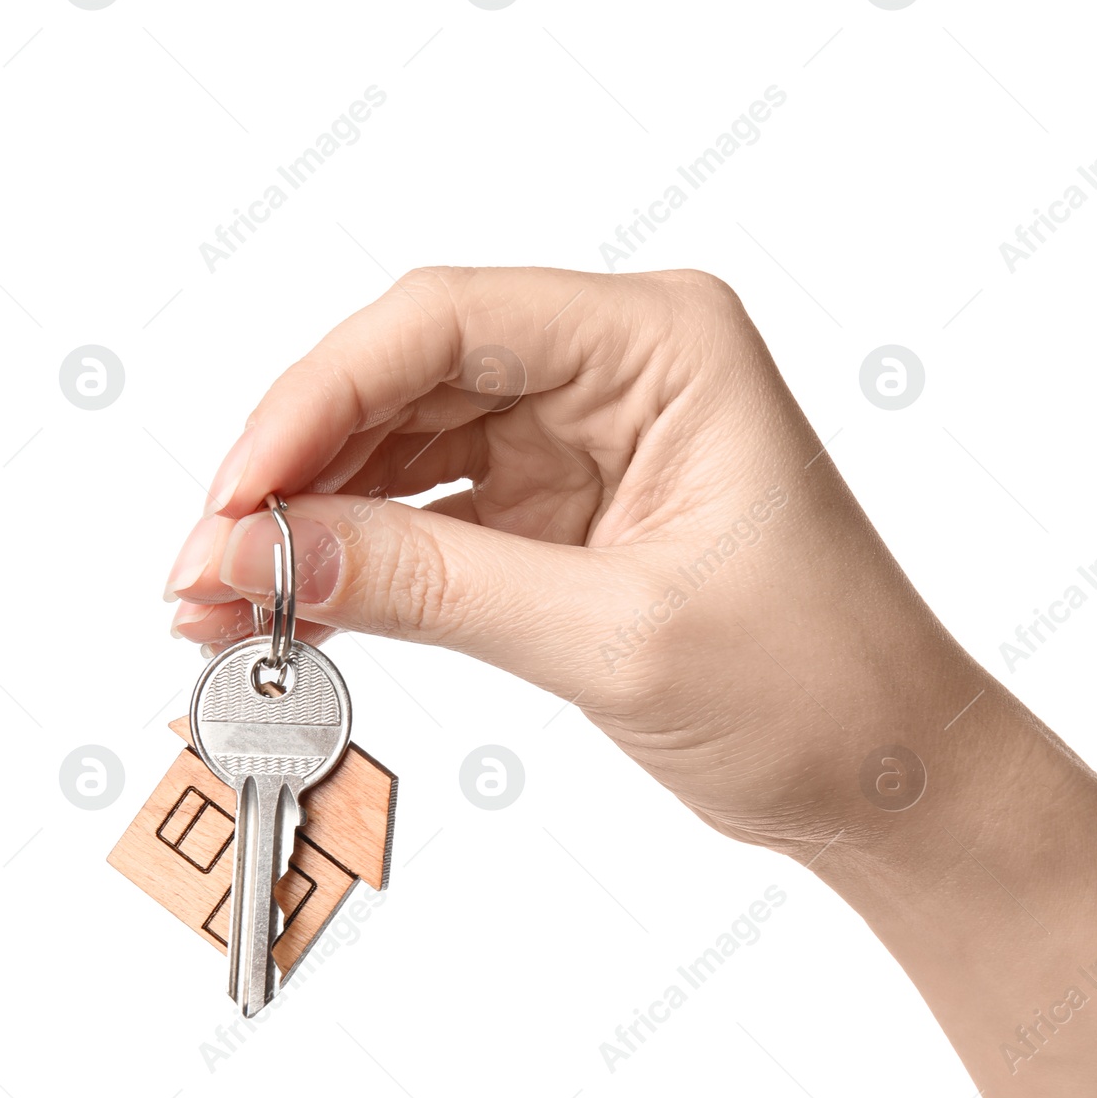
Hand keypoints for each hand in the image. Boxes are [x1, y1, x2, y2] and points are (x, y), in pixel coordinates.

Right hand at [164, 267, 986, 854]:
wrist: (890, 775)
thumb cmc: (822, 687)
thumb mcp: (614, 636)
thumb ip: (429, 586)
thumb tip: (262, 554)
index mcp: (665, 343)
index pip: (449, 322)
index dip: (318, 398)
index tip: (235, 495)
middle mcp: (621, 368)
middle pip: (410, 375)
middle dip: (298, 469)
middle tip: (205, 565)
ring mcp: (588, 438)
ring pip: (407, 445)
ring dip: (312, 519)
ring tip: (223, 602)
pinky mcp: (566, 509)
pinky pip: (434, 513)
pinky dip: (361, 559)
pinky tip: (292, 605)